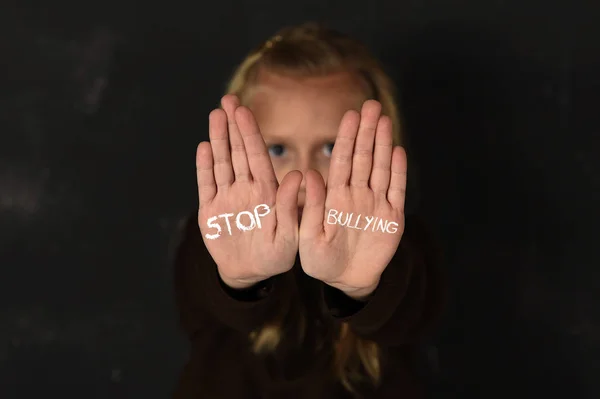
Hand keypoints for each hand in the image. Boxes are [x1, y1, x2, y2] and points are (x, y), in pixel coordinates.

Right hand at [196, 95, 302, 288]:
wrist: (250, 273)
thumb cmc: (275, 256)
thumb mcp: (289, 235)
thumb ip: (290, 206)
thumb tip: (295, 174)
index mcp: (268, 193)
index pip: (258, 157)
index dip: (250, 133)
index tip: (244, 111)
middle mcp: (247, 189)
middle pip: (239, 152)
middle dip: (233, 126)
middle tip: (228, 99)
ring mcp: (228, 197)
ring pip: (222, 162)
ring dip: (218, 139)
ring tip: (215, 114)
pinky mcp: (210, 210)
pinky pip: (206, 184)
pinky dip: (203, 167)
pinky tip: (203, 147)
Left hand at [298, 100, 406, 298]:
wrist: (345, 280)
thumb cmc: (321, 260)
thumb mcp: (309, 236)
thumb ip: (311, 206)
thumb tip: (310, 174)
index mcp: (334, 197)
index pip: (341, 161)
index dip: (345, 138)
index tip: (350, 115)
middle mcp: (356, 194)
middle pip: (363, 157)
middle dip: (367, 131)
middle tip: (371, 105)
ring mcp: (376, 204)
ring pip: (380, 168)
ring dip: (383, 144)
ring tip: (385, 120)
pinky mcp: (392, 218)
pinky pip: (397, 191)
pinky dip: (398, 172)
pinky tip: (398, 151)